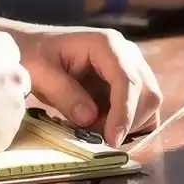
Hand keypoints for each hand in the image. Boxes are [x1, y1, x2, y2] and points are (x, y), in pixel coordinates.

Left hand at [0, 25, 162, 146]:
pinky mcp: (129, 83)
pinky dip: (130, 124)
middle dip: (127, 121)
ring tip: (95, 129)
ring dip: (129, 124)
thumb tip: (89, 118)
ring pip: (149, 102)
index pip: (127, 80)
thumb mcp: (40, 72)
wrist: (33, 47)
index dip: (124, 113)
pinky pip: (143, 108)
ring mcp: (131, 67)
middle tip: (95, 137)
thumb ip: (64, 93)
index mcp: (106, 44)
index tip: (112, 140)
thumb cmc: (34, 54)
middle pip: (147, 92)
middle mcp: (127, 53)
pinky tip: (105, 126)